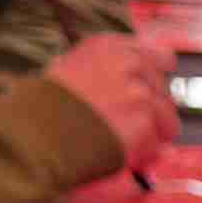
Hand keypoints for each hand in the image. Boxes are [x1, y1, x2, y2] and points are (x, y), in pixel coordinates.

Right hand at [38, 25, 172, 160]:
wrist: (34, 136)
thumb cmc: (41, 111)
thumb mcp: (67, 73)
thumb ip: (106, 74)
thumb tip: (141, 88)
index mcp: (106, 47)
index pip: (157, 55)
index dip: (156, 78)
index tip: (152, 91)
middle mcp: (127, 63)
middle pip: (164, 89)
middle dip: (151, 111)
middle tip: (127, 128)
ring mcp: (138, 91)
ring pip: (167, 117)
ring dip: (150, 134)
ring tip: (121, 144)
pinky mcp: (144, 120)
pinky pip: (158, 142)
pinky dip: (144, 154)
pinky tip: (121, 154)